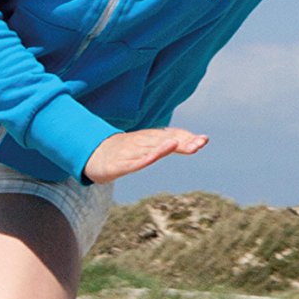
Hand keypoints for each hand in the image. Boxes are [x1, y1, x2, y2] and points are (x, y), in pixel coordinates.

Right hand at [83, 127, 207, 184]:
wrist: (94, 154)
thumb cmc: (126, 151)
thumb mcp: (148, 147)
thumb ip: (167, 144)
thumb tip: (192, 142)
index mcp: (151, 138)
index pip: (172, 135)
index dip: (187, 138)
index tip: (204, 140)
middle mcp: (142, 141)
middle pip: (164, 140)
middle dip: (182, 142)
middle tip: (199, 144)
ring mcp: (130, 151)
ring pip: (149, 148)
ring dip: (164, 147)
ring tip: (177, 144)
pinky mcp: (119, 164)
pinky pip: (133, 161)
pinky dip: (143, 158)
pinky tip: (153, 157)